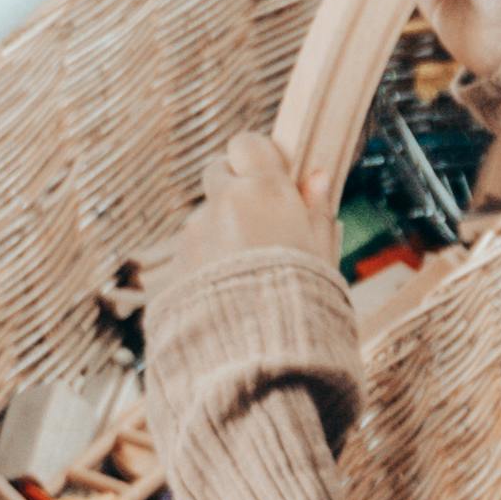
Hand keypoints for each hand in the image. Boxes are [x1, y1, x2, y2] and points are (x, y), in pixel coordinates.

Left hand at [158, 131, 332, 296]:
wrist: (258, 355)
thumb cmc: (303, 304)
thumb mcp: (323, 255)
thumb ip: (317, 212)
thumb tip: (316, 176)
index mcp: (264, 193)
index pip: (247, 144)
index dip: (259, 158)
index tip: (275, 178)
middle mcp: (222, 204)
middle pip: (218, 172)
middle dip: (235, 190)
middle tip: (261, 223)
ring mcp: (194, 234)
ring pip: (206, 217)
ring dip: (222, 233)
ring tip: (249, 275)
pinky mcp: (177, 264)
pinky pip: (193, 252)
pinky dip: (208, 263)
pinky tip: (229, 294)